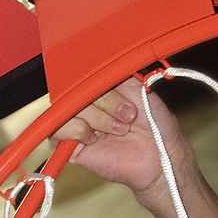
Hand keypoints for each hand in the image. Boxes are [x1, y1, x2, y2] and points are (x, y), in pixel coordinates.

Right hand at [57, 82, 188, 201]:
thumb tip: (89, 64)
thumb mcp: (136, 86)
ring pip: (64, 109)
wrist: (161, 154)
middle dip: (105, 102)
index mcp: (97, 89)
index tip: (113, 87)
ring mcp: (76, 124)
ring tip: (118, 130)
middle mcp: (84, 105)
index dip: (91, 80)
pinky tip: (96, 139)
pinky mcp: (70, 147)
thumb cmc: (154, 123)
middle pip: (72, 91)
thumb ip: (110, 73)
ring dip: (95, 118)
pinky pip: (56, 131)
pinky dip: (78, 131)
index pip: (77, 75)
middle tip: (127, 116)